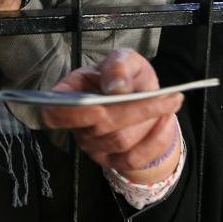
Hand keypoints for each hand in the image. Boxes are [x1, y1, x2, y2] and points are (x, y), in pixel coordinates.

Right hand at [40, 49, 184, 183]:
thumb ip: (118, 66)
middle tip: (166, 96)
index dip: (71, 115)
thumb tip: (116, 87)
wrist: (140, 96)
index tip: (98, 107)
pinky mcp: (113, 162)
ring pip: (121, 142)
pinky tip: (167, 120)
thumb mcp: (124, 59)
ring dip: (149, 121)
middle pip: (100, 126)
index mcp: (69, 95)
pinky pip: (134, 160)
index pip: (53, 113)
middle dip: (136, 110)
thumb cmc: (125, 76)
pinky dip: (156, 139)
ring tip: (169, 102)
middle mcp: (77, 125)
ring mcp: (93, 147)